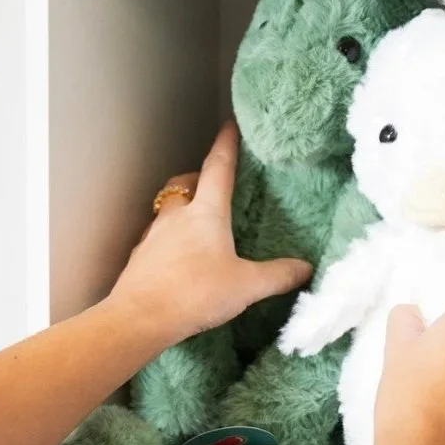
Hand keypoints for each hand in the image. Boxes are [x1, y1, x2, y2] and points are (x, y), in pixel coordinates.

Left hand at [106, 122, 312, 349]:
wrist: (138, 319)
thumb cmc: (194, 293)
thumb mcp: (245, 286)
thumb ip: (277, 276)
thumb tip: (306, 268)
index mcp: (206, 212)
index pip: (218, 168)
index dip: (226, 144)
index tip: (229, 125)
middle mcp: (177, 216)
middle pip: (185, 183)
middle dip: (198, 177)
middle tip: (210, 183)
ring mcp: (153, 235)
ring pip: (167, 210)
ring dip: (181, 209)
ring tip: (195, 225)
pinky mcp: (139, 258)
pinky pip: (155, 237)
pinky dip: (168, 239)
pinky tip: (176, 259)